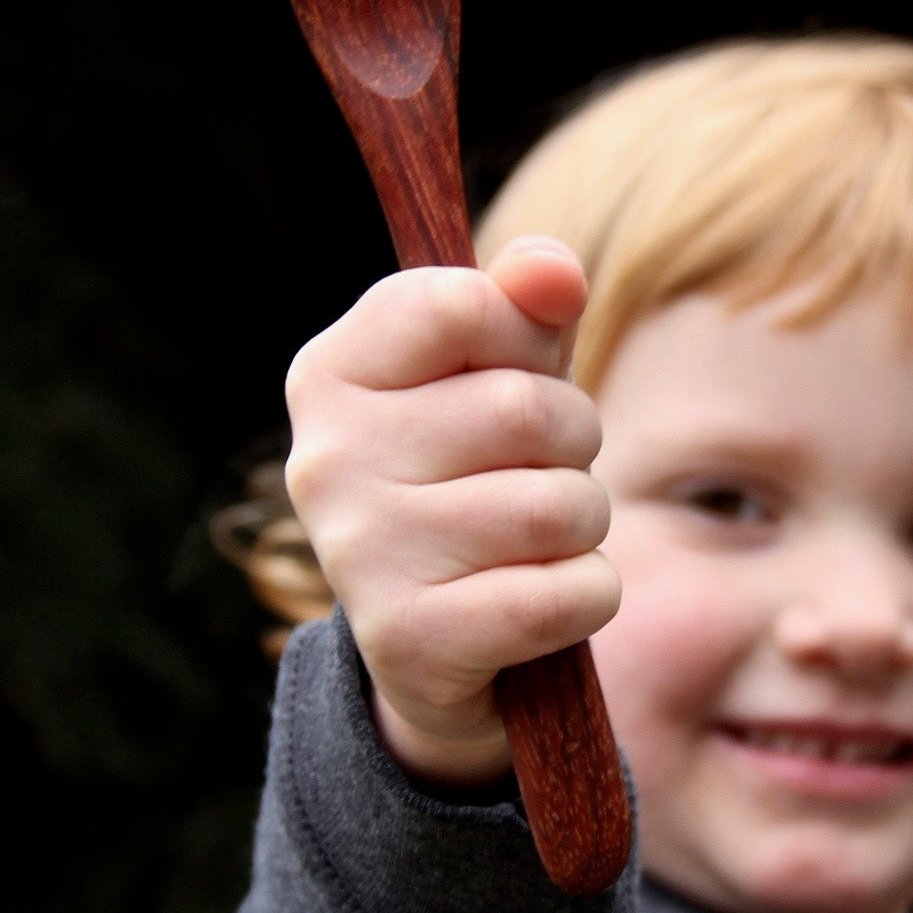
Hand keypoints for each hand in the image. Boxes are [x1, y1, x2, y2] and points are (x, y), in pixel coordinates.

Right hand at [283, 238, 619, 786]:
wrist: (431, 638)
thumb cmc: (473, 473)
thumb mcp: (496, 375)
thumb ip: (526, 306)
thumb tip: (553, 270)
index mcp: (331, 374)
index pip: (462, 305)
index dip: (524, 337)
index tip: (514, 372)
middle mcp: (326, 461)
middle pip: (526, 410)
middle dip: (572, 440)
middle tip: (537, 470)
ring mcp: (361, 555)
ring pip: (558, 507)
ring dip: (582, 522)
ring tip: (535, 536)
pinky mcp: (411, 642)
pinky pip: (568, 594)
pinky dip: (586, 595)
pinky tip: (536, 599)